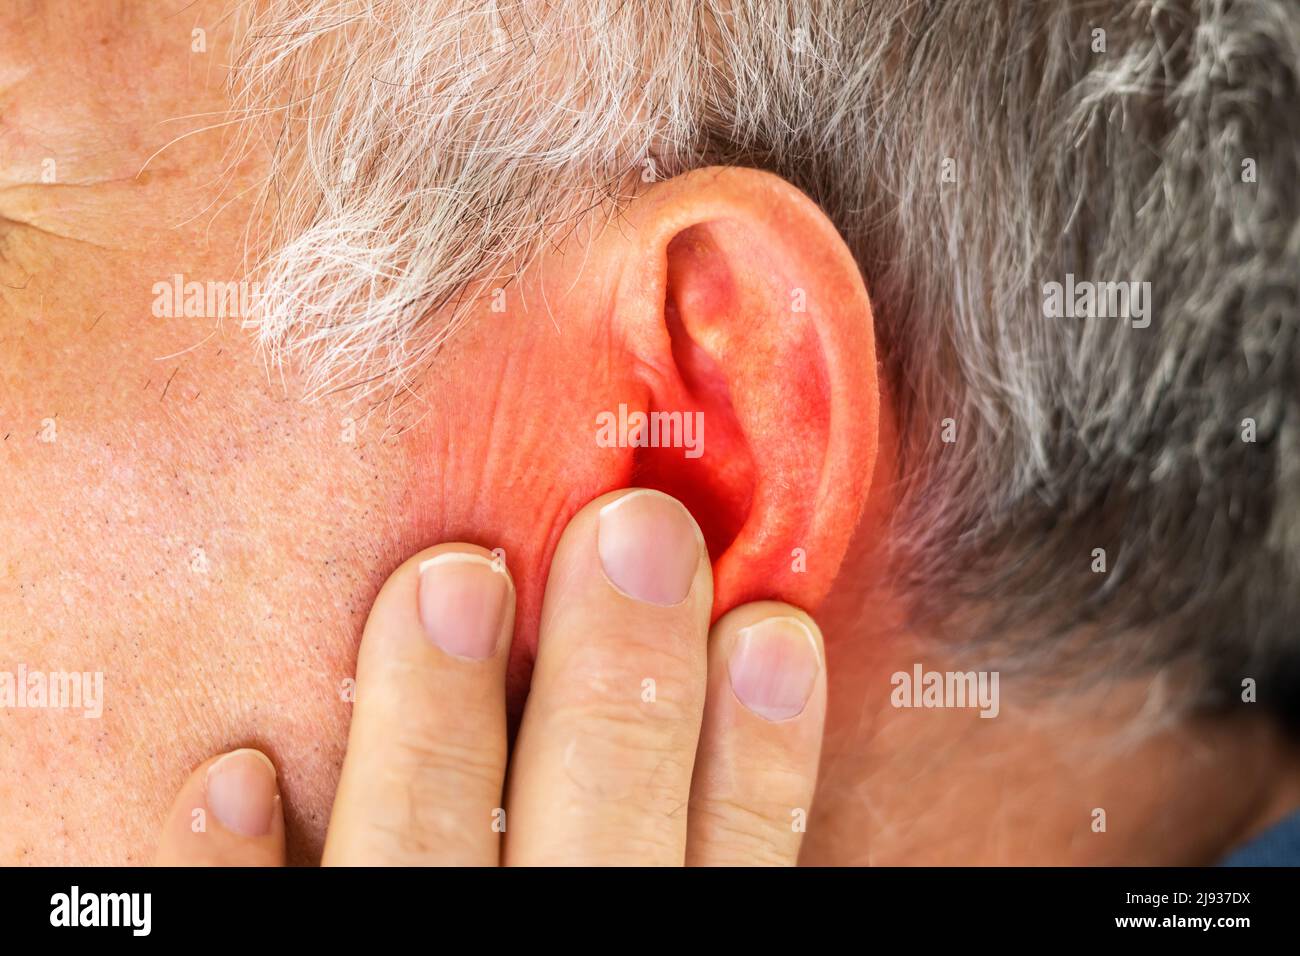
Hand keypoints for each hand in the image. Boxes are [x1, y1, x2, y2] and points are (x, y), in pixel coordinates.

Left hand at [154, 489, 826, 864]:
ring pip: (415, 877)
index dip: (757, 759)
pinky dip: (233, 882)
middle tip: (631, 533)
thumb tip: (761, 722)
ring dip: (430, 737)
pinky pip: (258, 950)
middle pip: (596, 852)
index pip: (731, 877)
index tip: (772, 630)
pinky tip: (230, 778)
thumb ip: (709, 874)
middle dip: (620, 693)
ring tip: (448, 579)